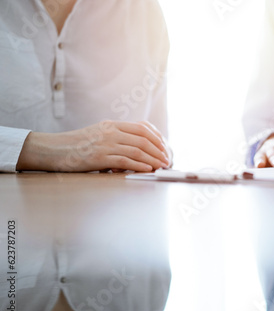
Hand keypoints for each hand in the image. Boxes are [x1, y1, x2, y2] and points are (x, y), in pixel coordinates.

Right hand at [17, 120, 171, 171]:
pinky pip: (125, 161)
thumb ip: (116, 135)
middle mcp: (110, 132)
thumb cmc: (76, 144)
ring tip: (161, 166)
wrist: (54, 149)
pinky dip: (139, 166)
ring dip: (153, 159)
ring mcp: (105, 145)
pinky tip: (148, 170)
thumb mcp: (98, 133)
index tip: (164, 146)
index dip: (156, 137)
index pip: (141, 128)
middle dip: (158, 150)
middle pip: (143, 139)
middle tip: (166, 159)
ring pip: (137, 150)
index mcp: (111, 125)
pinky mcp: (100, 158)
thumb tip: (136, 144)